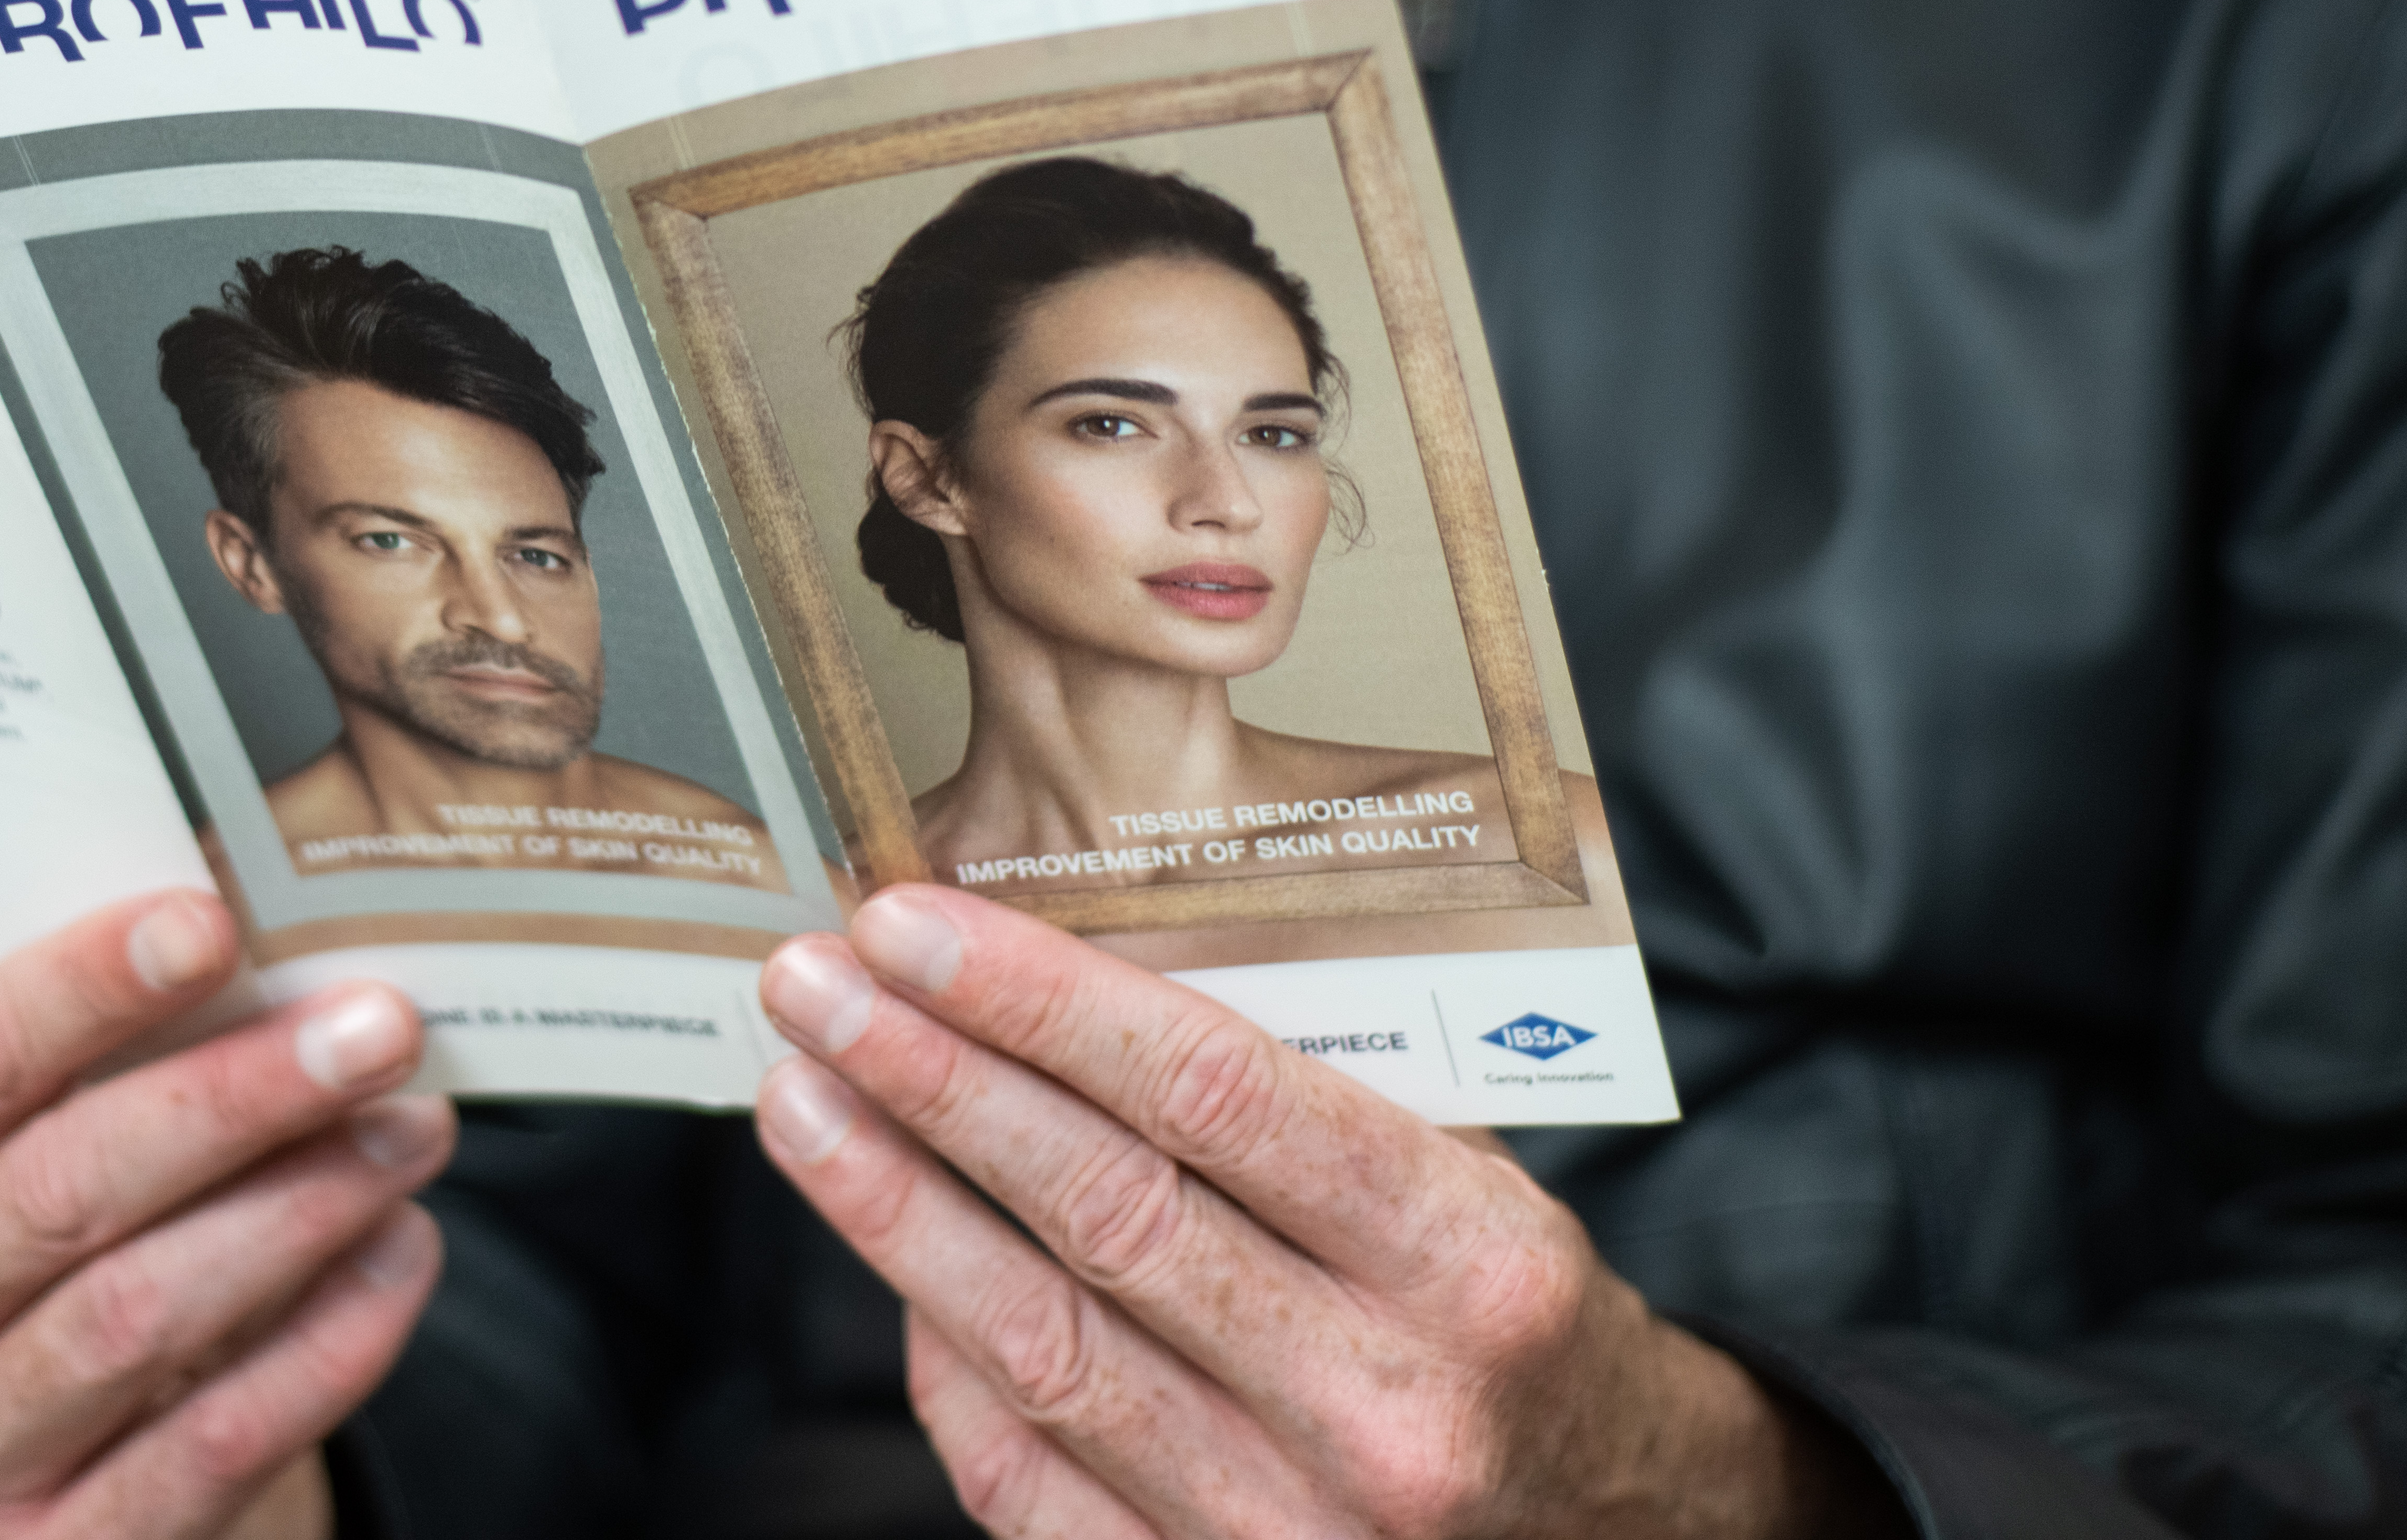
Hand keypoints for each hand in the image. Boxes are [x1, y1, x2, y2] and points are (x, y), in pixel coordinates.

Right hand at [0, 890, 452, 1539]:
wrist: (90, 1465)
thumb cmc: (97, 1244)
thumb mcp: (74, 1140)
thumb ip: (141, 1055)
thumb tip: (297, 951)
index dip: (90, 986)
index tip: (215, 921)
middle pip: (66, 1185)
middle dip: (239, 1096)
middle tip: (380, 1028)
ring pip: (138, 1313)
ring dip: (302, 1209)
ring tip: (414, 1132)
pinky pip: (211, 1442)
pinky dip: (325, 1345)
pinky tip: (403, 1256)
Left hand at [753, 888, 1894, 1539]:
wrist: (1608, 1532)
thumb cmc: (1505, 1317)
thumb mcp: (1469, 1181)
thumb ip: (1305, 1088)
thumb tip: (1067, 971)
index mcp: (1467, 1267)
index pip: (1216, 1100)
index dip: (1042, 1007)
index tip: (909, 927)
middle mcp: (1381, 1412)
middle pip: (1102, 1214)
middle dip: (930, 1083)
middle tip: (811, 987)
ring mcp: (1287, 1533)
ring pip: (1037, 1346)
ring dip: (893, 1209)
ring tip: (798, 1094)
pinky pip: (1025, 1479)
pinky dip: (940, 1361)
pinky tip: (887, 1254)